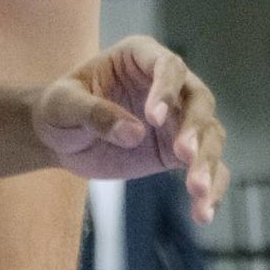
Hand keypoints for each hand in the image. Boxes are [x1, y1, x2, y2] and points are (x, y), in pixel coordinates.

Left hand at [33, 35, 228, 221]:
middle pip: (199, 100)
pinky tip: (204, 212)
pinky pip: (207, 166)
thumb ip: (95, 114)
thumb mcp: (65, 104)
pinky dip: (211, 188)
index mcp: (138, 57)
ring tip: (197, 193)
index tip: (152, 119)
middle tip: (184, 155)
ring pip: (210, 135)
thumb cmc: (59, 108)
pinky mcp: (179, 150)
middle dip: (195, 129)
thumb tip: (134, 133)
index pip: (167, 66)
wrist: (58, 137)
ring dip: (208, 163)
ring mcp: (177, 118)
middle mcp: (167, 84)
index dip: (165, 90)